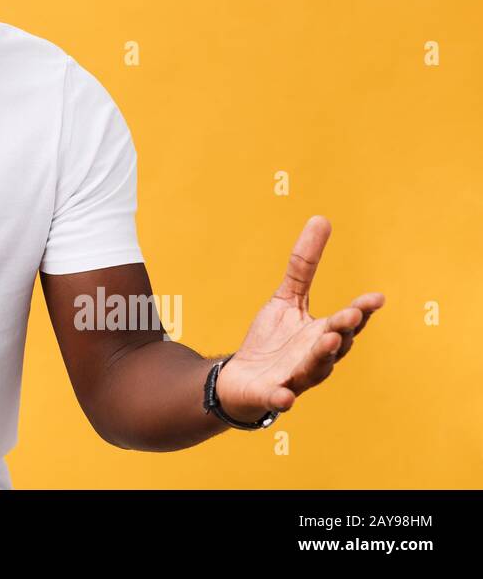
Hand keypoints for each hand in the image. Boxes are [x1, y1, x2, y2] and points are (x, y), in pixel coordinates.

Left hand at [214, 215, 383, 423]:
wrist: (242, 380)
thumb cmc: (273, 340)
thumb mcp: (286, 298)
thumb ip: (303, 264)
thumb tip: (321, 218)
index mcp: (322, 335)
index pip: (347, 323)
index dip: (361, 312)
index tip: (376, 297)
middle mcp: (315, 358)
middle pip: (334, 346)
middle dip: (343, 331)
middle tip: (349, 316)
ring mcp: (294, 378)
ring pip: (312, 370)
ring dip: (320, 357)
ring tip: (327, 339)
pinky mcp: (271, 395)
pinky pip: (278, 400)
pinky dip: (282, 399)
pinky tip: (284, 397)